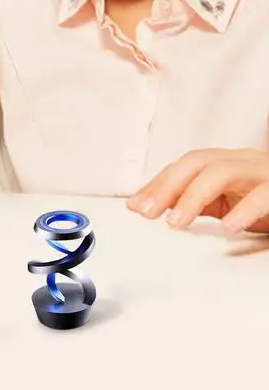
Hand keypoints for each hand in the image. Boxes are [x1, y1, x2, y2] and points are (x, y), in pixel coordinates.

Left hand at [127, 148, 268, 232]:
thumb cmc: (268, 202)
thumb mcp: (230, 202)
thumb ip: (199, 202)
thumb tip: (156, 207)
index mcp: (227, 162)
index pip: (184, 165)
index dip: (158, 183)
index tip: (135, 206)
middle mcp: (244, 161)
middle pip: (198, 162)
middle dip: (167, 186)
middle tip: (146, 213)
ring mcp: (264, 173)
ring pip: (223, 172)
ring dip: (194, 196)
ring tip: (175, 222)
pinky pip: (264, 195)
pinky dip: (245, 210)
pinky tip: (228, 227)